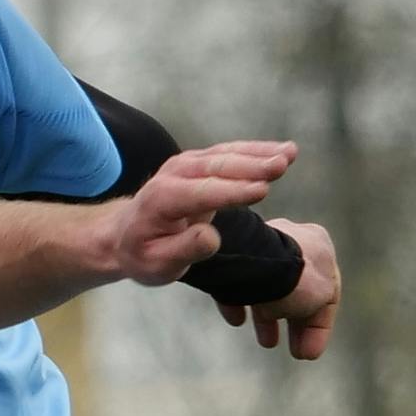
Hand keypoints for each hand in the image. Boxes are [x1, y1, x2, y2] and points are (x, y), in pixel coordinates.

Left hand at [96, 139, 299, 286]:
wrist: (125, 234)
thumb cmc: (143, 254)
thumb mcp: (158, 265)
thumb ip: (183, 251)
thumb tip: (211, 238)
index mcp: (163, 199)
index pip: (202, 193)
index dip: (232, 191)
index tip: (262, 189)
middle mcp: (174, 174)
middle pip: (217, 167)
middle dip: (252, 165)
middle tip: (283, 164)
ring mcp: (187, 164)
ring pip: (227, 155)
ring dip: (260, 153)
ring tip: (291, 153)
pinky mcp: (199, 163)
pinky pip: (231, 153)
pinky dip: (257, 151)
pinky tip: (282, 151)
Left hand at [222, 220, 340, 360]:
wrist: (250, 263)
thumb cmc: (294, 278)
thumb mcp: (321, 298)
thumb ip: (316, 307)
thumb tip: (299, 316)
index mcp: (319, 244)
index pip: (327, 290)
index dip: (320, 327)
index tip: (310, 353)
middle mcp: (289, 239)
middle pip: (295, 289)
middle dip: (295, 323)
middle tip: (294, 351)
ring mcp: (258, 247)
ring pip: (265, 287)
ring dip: (267, 318)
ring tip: (267, 343)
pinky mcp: (229, 257)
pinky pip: (235, 284)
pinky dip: (237, 304)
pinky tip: (237, 320)